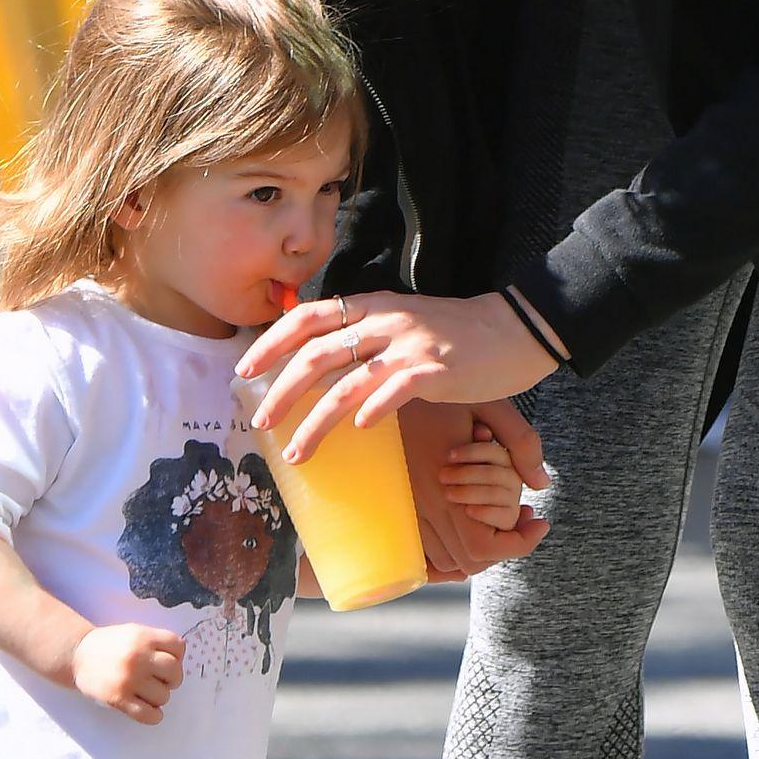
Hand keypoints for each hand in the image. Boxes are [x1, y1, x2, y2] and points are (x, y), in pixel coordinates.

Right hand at [70, 623, 183, 723]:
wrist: (78, 655)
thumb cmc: (110, 644)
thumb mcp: (134, 632)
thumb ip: (156, 642)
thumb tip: (179, 661)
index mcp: (144, 637)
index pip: (178, 646)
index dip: (177, 656)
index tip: (167, 661)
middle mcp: (138, 656)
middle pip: (175, 672)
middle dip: (172, 679)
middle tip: (160, 680)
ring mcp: (129, 679)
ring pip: (164, 696)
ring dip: (160, 697)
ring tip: (147, 692)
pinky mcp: (119, 699)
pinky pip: (148, 714)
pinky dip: (153, 715)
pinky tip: (147, 709)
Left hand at [237, 290, 559, 462]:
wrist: (512, 330)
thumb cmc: (452, 334)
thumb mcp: (400, 323)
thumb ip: (364, 337)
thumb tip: (317, 366)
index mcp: (371, 307)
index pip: (308, 316)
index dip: (272, 341)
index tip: (245, 369)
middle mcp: (385, 321)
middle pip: (317, 354)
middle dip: (282, 390)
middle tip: (261, 421)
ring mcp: (410, 345)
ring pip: (347, 382)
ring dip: (316, 421)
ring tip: (297, 451)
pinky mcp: (437, 369)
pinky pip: (395, 390)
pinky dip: (373, 409)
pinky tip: (359, 431)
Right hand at [400, 400, 549, 578]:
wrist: (379, 389)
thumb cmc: (435, 393)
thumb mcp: (487, 404)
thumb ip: (520, 441)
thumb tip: (542, 482)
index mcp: (450, 489)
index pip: (484, 547)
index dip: (518, 544)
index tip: (538, 522)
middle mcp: (426, 508)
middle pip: (468, 561)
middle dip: (501, 547)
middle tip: (522, 519)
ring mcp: (408, 510)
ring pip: (444, 561)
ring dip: (474, 551)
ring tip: (495, 521)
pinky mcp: (395, 507)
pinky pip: (419, 551)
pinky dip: (444, 552)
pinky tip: (462, 527)